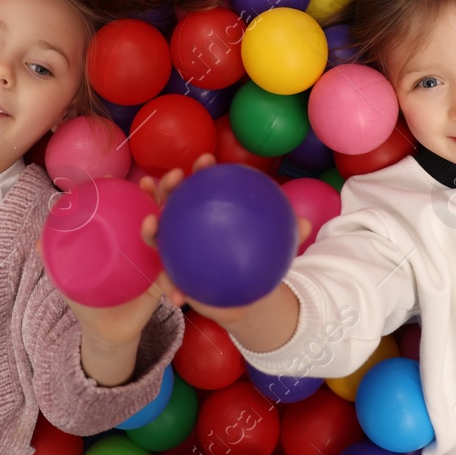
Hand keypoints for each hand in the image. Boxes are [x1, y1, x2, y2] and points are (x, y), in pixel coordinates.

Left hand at [61, 153, 218, 348]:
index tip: (145, 179)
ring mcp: (160, 263)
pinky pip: (174, 284)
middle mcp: (150, 244)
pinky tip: (177, 294)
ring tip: (167, 220)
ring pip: (175, 239)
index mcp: (131, 235)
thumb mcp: (70, 275)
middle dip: (173, 191)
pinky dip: (176, 287)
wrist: (105, 331)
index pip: (143, 204)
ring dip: (179, 226)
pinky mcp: (165, 288)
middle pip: (166, 211)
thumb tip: (36, 241)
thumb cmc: (90, 295)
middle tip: (174, 178)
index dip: (149, 189)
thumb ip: (56, 257)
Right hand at [136, 155, 309, 328]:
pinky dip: (168, 285)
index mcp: (208, 212)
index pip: (202, 185)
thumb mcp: (273, 249)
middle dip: (167, 186)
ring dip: (150, 228)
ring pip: (158, 235)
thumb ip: (286, 236)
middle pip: (171, 201)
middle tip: (174, 177)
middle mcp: (186, 226)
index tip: (206, 160)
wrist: (243, 294)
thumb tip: (306, 224)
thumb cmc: (254, 260)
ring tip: (150, 224)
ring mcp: (175, 250)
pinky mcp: (172, 276)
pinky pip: (166, 280)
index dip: (201, 170)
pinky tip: (175, 293)